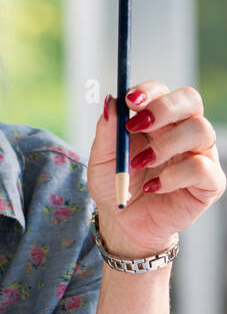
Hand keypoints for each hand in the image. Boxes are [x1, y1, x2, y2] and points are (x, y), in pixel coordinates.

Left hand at [89, 82, 225, 259]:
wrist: (124, 222)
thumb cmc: (116, 184)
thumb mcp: (102, 158)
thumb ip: (106, 130)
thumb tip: (111, 101)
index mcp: (158, 119)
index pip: (162, 91)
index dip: (149, 91)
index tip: (130, 101)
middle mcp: (183, 131)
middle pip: (190, 100)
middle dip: (164, 107)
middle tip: (137, 125)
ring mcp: (200, 154)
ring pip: (201, 129)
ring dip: (166, 144)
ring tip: (139, 164)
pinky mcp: (210, 182)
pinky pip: (202, 168)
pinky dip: (174, 176)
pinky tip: (153, 187)